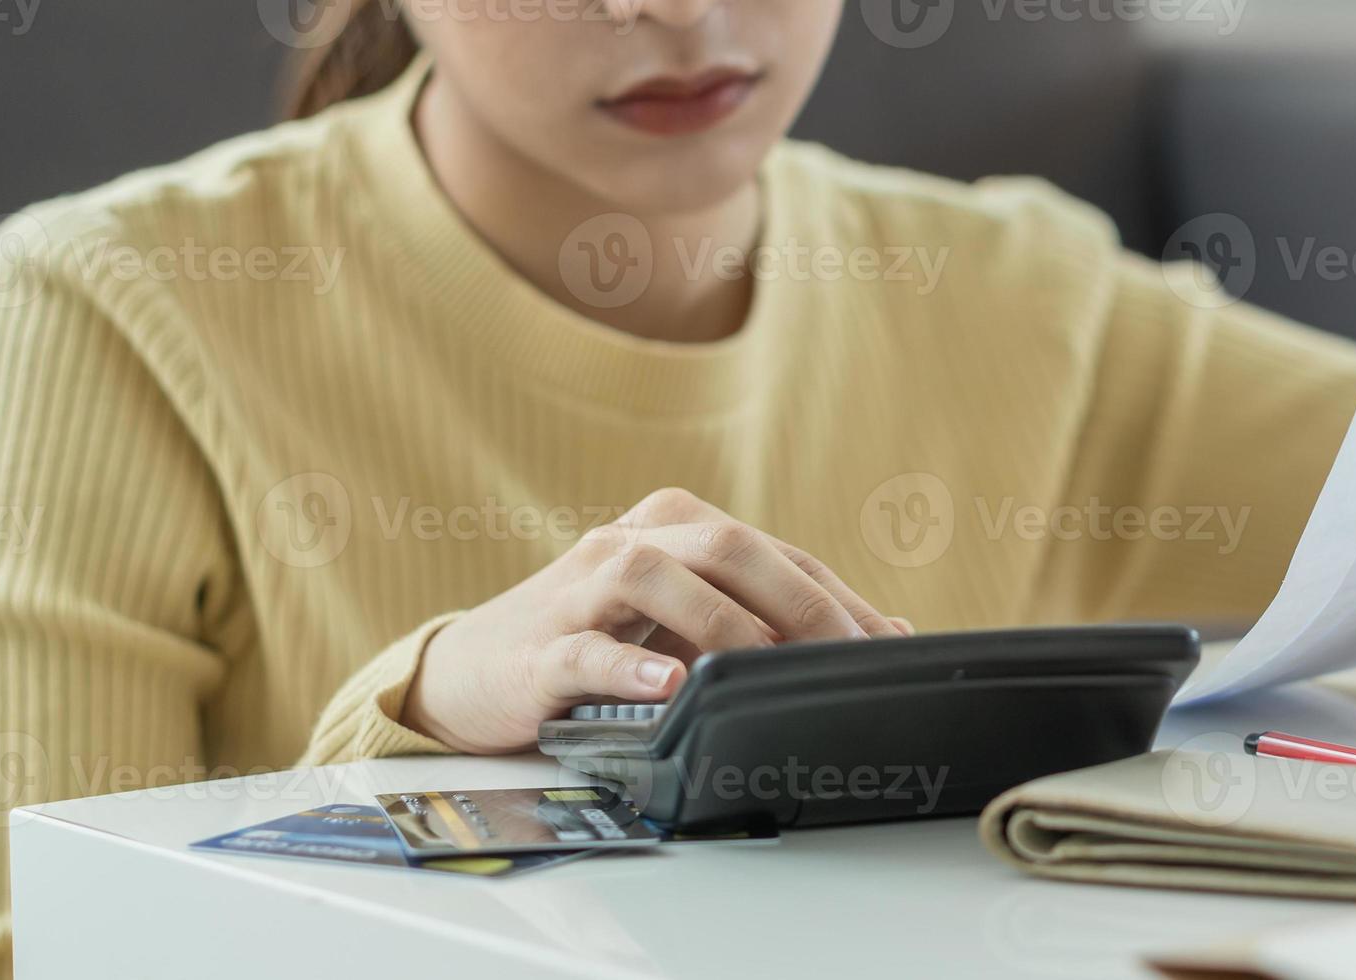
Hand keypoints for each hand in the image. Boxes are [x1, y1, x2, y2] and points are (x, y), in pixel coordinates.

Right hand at [405, 488, 907, 752]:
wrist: (466, 674)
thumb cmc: (594, 643)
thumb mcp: (682, 626)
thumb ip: (761, 622)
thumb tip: (878, 636)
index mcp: (675, 528)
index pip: (776, 555)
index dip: (837, 597)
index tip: (889, 644)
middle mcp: (630, 542)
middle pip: (727, 548)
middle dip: (798, 600)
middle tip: (847, 655)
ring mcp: (579, 590)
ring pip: (656, 578)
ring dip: (721, 624)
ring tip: (766, 667)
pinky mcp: (537, 649)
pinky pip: (585, 649)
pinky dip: (628, 664)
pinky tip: (665, 684)